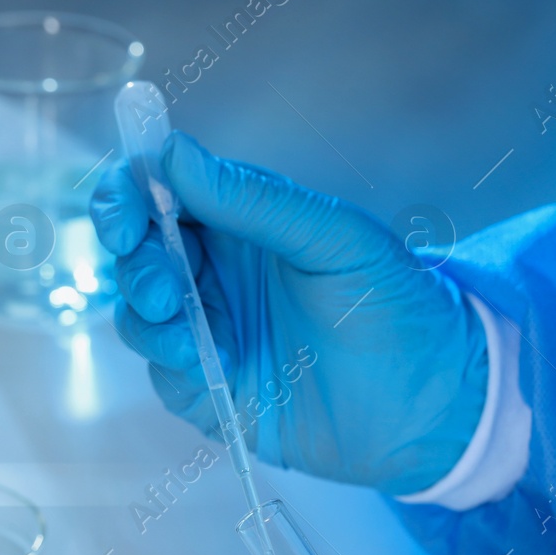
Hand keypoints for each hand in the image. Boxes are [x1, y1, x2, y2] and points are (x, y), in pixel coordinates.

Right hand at [90, 132, 486, 494]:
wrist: (430, 402)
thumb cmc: (396, 305)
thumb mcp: (333, 237)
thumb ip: (252, 199)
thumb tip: (173, 152)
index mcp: (237, 219)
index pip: (156, 190)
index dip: (125, 196)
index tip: (125, 220)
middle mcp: (212, 269)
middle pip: (133, 252)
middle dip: (133, 266)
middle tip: (159, 292)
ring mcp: (204, 328)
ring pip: (135, 312)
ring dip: (148, 321)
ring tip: (191, 339)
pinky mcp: (203, 385)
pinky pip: (157, 369)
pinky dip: (171, 363)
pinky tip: (216, 366)